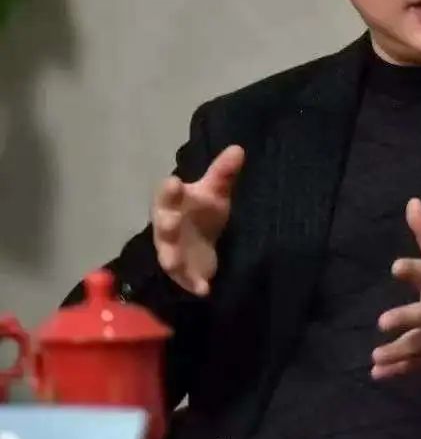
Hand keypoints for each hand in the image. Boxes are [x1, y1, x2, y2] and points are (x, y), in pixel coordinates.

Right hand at [152, 144, 244, 295]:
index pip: (167, 194)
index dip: (169, 190)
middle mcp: (168, 227)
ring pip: (168, 255)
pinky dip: (194, 284)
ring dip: (171, 258)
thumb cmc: (201, 211)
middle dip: (165, 224)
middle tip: (170, 221)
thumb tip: (238, 148)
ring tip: (173, 263)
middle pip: (163, 225)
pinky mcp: (184, 273)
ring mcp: (173, 251)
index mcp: (173, 203)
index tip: (174, 183)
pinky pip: (187, 280)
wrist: (199, 243)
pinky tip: (205, 289)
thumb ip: (223, 173)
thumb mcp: (214, 192)